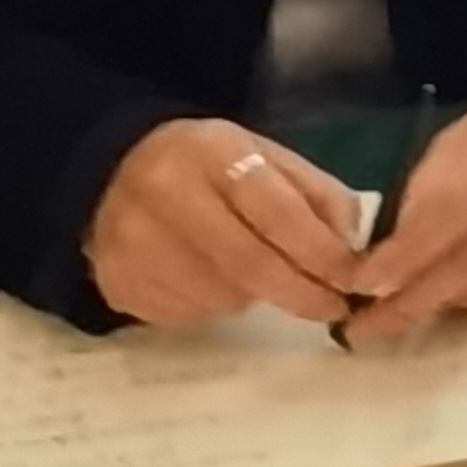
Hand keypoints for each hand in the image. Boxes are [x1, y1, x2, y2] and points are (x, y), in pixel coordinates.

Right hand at [87, 117, 368, 331]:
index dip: (319, 251)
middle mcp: (166, 194)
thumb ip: (315, 195)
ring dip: (254, 297)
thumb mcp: (265, 157)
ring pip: (218, 296)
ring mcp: (134, 243)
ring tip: (255, 274)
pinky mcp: (117, 282)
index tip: (352, 279)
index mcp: (212, 152)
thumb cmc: (209, 165)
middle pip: (246, 263)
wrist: (114, 172)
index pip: (275, 210)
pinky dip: (214, 306)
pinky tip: (212, 280)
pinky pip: (185, 314)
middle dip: (299, 292)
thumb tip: (351, 248)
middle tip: (331, 308)